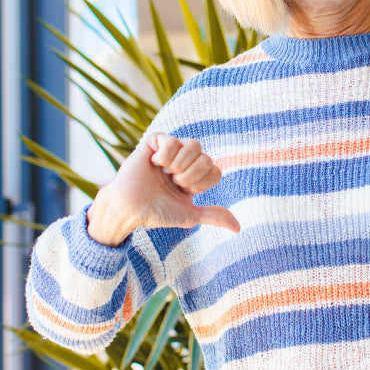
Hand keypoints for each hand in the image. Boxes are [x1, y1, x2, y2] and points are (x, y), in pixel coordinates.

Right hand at [85, 133, 238, 246]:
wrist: (130, 208)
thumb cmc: (156, 213)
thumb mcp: (189, 216)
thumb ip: (213, 216)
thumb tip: (238, 228)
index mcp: (193, 176)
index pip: (214, 171)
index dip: (201, 183)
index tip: (184, 191)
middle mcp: (184, 161)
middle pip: (206, 157)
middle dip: (191, 175)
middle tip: (174, 182)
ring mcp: (170, 150)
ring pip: (193, 145)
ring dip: (180, 164)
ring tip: (165, 172)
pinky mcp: (155, 142)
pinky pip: (171, 140)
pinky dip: (164, 155)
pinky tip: (154, 163)